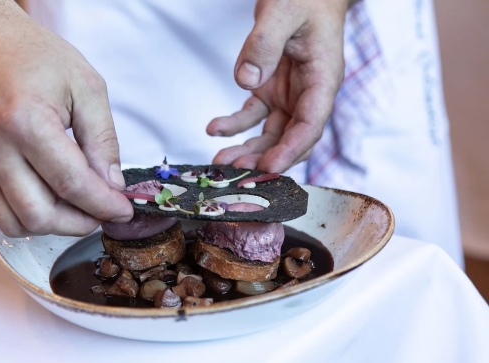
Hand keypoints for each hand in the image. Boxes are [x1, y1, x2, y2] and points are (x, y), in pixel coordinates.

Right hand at [0, 11, 132, 236]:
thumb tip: (113, 185)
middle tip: (104, 209)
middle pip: (41, 214)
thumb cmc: (36, 56)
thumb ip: (102, 139)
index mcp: (27, 122)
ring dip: (57, 226)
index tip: (125, 210)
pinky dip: (33, 219)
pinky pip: (3, 214)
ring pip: (20, 223)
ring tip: (82, 207)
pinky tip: (56, 201)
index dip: (104, 204)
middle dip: (81, 222)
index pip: (71, 183)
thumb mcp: (86, 87)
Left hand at [208, 0, 347, 171]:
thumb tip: (245, 80)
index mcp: (323, 79)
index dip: (291, 150)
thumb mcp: (283, 10)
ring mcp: (289, 95)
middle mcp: (308, 94)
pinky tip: (214, 129)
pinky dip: (234, 126)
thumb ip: (265, 43)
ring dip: (248, 150)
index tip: (269, 168)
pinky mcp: (271, 91)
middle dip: (265, 159)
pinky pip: (252, 115)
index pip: (311, 124)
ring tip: (221, 161)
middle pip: (290, 137)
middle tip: (236, 171)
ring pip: (271, 134)